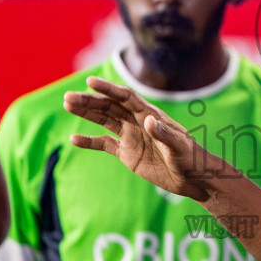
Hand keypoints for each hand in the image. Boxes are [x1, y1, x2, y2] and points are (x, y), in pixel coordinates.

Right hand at [64, 77, 229, 201]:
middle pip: (110, 106)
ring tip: (67, 104)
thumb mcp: (179, 147)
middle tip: (68, 97)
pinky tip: (74, 139)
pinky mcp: (128, 153)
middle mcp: (138, 122)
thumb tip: (149, 120)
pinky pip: (105, 144)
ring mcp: (131, 136)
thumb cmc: (191, 159)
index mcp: (150, 115)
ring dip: (86, 113)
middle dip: (89, 101)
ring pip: (104, 120)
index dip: (108, 88)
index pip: (126, 97)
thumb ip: (164, 134)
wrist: (193, 178)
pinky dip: (90, 141)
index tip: (90, 82)